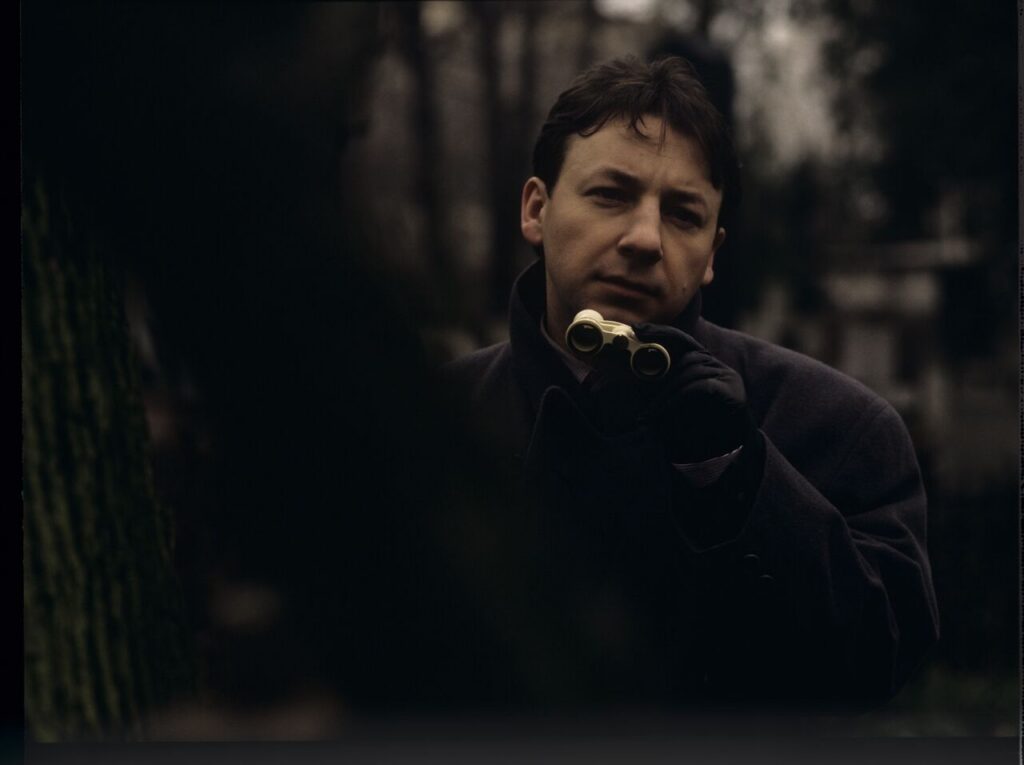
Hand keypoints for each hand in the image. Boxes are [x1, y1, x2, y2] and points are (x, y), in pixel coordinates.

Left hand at [633, 322, 755, 463]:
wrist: (717, 457)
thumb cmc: (689, 428)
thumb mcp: (666, 401)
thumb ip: (654, 384)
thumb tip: (625, 367)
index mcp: (703, 365)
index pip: (683, 340)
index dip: (661, 332)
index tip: (638, 330)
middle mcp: (718, 367)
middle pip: (687, 356)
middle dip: (660, 376)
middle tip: (641, 395)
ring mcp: (729, 378)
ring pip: (692, 372)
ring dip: (666, 395)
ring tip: (650, 415)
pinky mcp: (734, 394)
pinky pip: (699, 388)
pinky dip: (677, 400)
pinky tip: (665, 414)